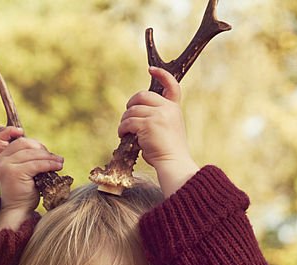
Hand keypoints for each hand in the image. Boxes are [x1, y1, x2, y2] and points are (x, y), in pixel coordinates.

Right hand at [0, 126, 63, 227]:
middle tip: (53, 157)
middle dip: (40, 148)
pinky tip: (57, 167)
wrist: (18, 210)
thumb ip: (25, 157)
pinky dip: (49, 164)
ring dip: (49, 157)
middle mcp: (1, 160)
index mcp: (0, 158)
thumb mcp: (22, 170)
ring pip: (32, 153)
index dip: (9, 131)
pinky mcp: (15, 173)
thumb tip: (42, 148)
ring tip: (60, 162)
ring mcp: (6, 166)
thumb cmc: (24, 191)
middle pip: (23, 143)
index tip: (21, 131)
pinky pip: (36, 164)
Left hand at [118, 67, 199, 195]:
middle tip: (127, 116)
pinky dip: (123, 129)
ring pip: (132, 111)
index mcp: (174, 108)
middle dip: (131, 104)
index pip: (172, 85)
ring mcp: (158, 116)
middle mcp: (167, 109)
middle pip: (142, 96)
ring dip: (125, 121)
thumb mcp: (168, 128)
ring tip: (125, 132)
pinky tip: (123, 135)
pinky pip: (128, 122)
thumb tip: (135, 114)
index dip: (161, 75)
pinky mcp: (148, 125)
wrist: (173, 162)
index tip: (151, 69)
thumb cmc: (169, 151)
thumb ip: (158, 117)